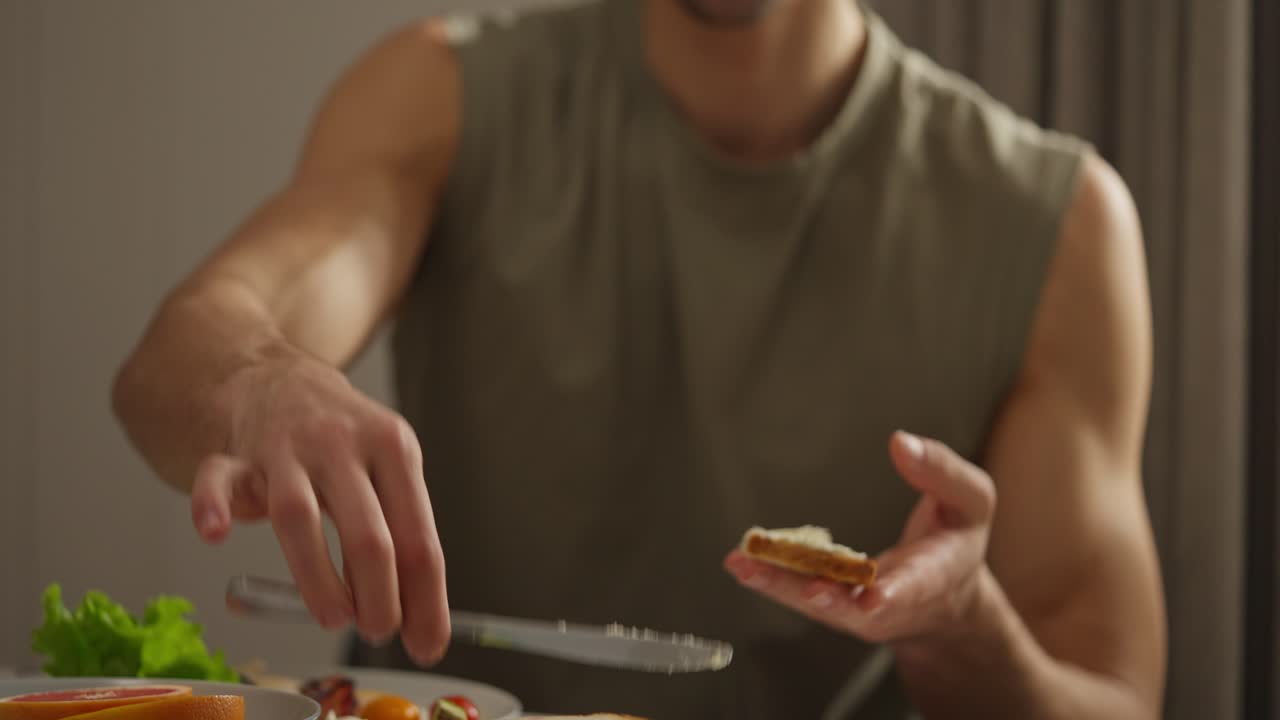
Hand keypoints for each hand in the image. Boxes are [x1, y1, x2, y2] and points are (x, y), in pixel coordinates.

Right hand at [190, 355, 448, 664]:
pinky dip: (211, 506)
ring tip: (335, 618)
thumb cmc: (346, 443)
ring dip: (318, 577)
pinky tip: (215, 533)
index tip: (427, 643)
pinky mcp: (235, 454)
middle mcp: (342, 444)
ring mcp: (286, 447)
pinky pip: (218, 478)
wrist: (281, 379)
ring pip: (297, 516)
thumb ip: (403, 535)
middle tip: (380, 631)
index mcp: (394, 449)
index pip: (418, 537)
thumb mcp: (391, 469)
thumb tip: (423, 621)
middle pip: (367, 533)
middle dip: (378, 595)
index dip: (425, 598)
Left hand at [724, 431, 995, 644]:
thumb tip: (901, 442)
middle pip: (855, 606)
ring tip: (745, 565)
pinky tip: (742, 562)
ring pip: (818, 603)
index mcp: (935, 576)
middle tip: (801, 587)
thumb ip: (942, 472)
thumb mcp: (971, 500)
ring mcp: (857, 610)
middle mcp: (892, 602)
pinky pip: (801, 593)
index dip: (896, 592)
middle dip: (824, 597)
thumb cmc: (957, 540)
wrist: (946, 600)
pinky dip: (772, 579)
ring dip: (781, 586)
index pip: (916, 584)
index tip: (876, 596)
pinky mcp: (833, 605)